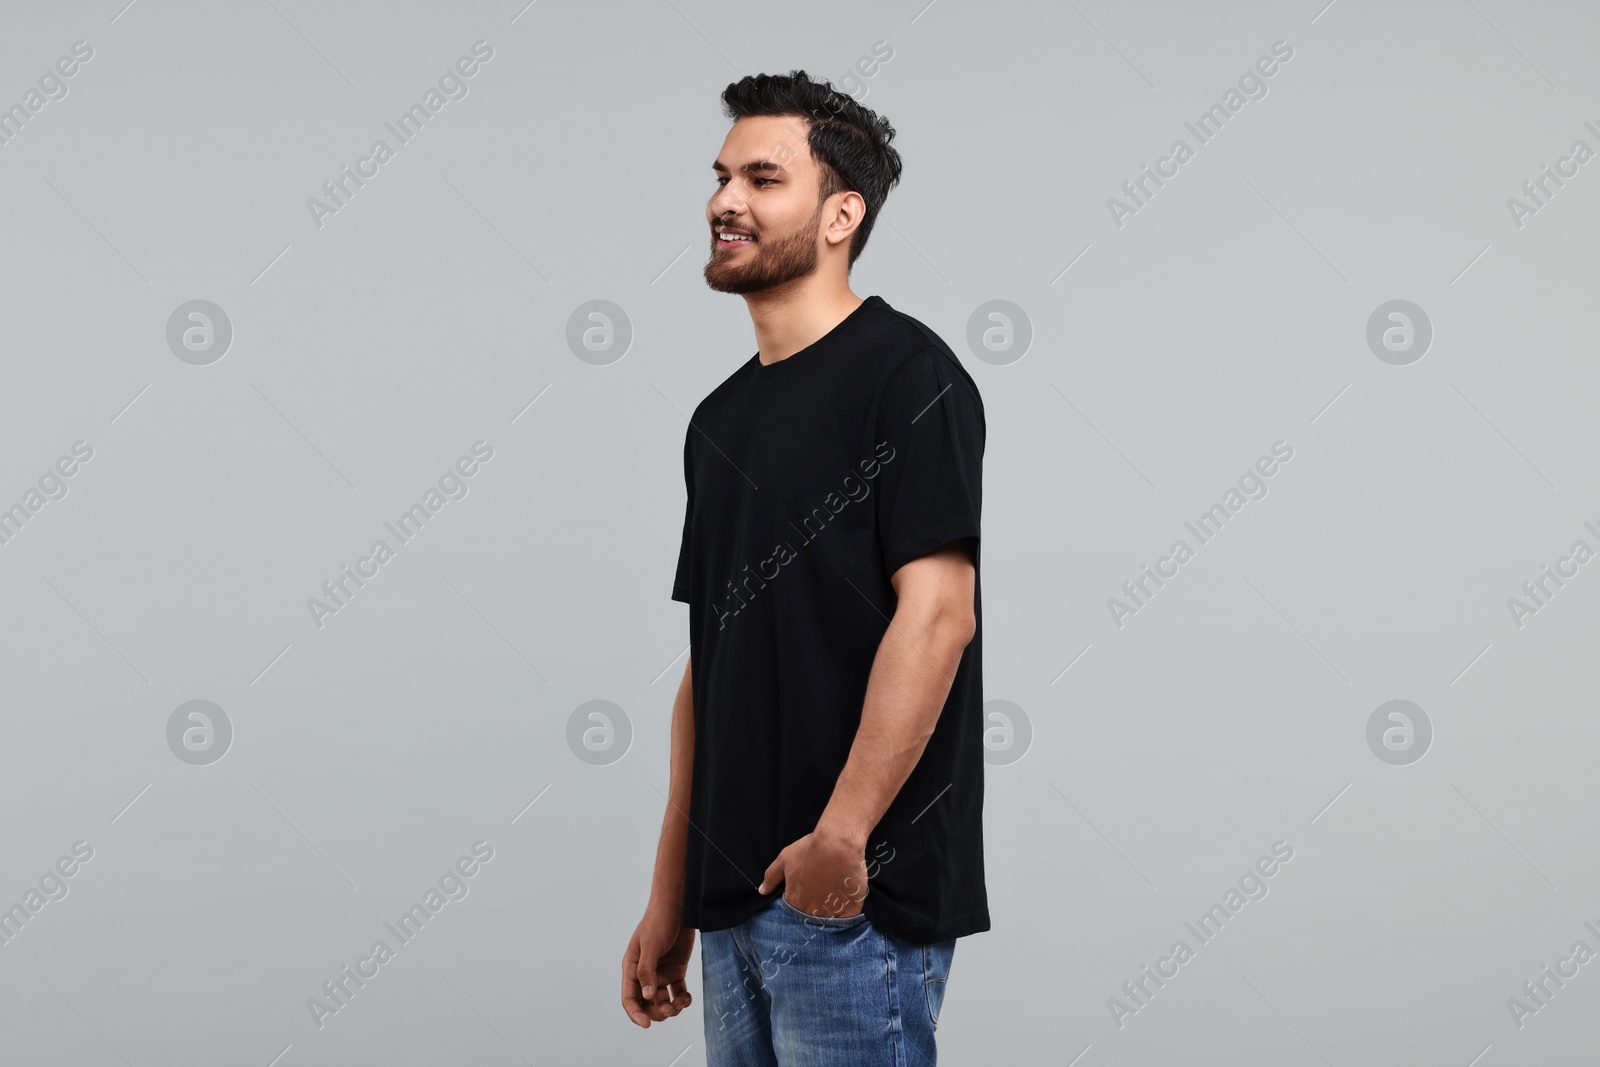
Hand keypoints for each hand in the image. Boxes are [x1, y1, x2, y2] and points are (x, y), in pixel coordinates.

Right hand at [621, 902, 694, 1027]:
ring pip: (663, 1001)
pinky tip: (687, 997)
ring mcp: (661, 973)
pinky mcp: (676, 970)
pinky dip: (682, 999)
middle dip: (657, 1012)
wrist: (678, 906)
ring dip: (671, 1007)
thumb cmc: (658, 921)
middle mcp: (645, 974)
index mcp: (632, 968)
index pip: (629, 999)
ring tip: (681, 1002)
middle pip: (647, 1004)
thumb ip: (646, 971)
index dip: (636, 1014)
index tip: (647, 1025)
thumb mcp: (650, 945)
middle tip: (669, 1009)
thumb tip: (647, 996)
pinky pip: (678, 992)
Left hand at [758, 827, 868, 918]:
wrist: (838, 843)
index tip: (807, 893)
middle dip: (814, 909)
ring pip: (829, 920)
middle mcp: (812, 910)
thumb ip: (771, 877)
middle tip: (821, 893)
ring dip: (829, 912)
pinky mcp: (850, 909)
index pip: (794, 911)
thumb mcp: (785, 859)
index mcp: (795, 900)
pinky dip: (846, 914)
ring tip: (833, 896)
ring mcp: (831, 911)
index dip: (800, 902)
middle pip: (812, 917)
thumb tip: (762, 891)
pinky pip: (847, 919)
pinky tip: (845, 901)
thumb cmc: (811, 849)